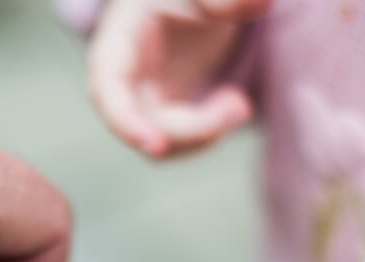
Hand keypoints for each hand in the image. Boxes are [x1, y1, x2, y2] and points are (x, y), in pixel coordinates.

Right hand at [88, 0, 268, 156]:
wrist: (198, 3)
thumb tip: (257, 4)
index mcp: (119, 40)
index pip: (107, 88)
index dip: (124, 121)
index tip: (156, 145)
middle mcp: (125, 77)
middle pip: (141, 123)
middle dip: (192, 128)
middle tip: (240, 107)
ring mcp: (144, 98)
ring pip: (161, 142)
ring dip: (204, 135)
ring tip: (239, 104)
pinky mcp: (166, 112)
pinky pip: (180, 140)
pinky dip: (209, 132)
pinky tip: (232, 104)